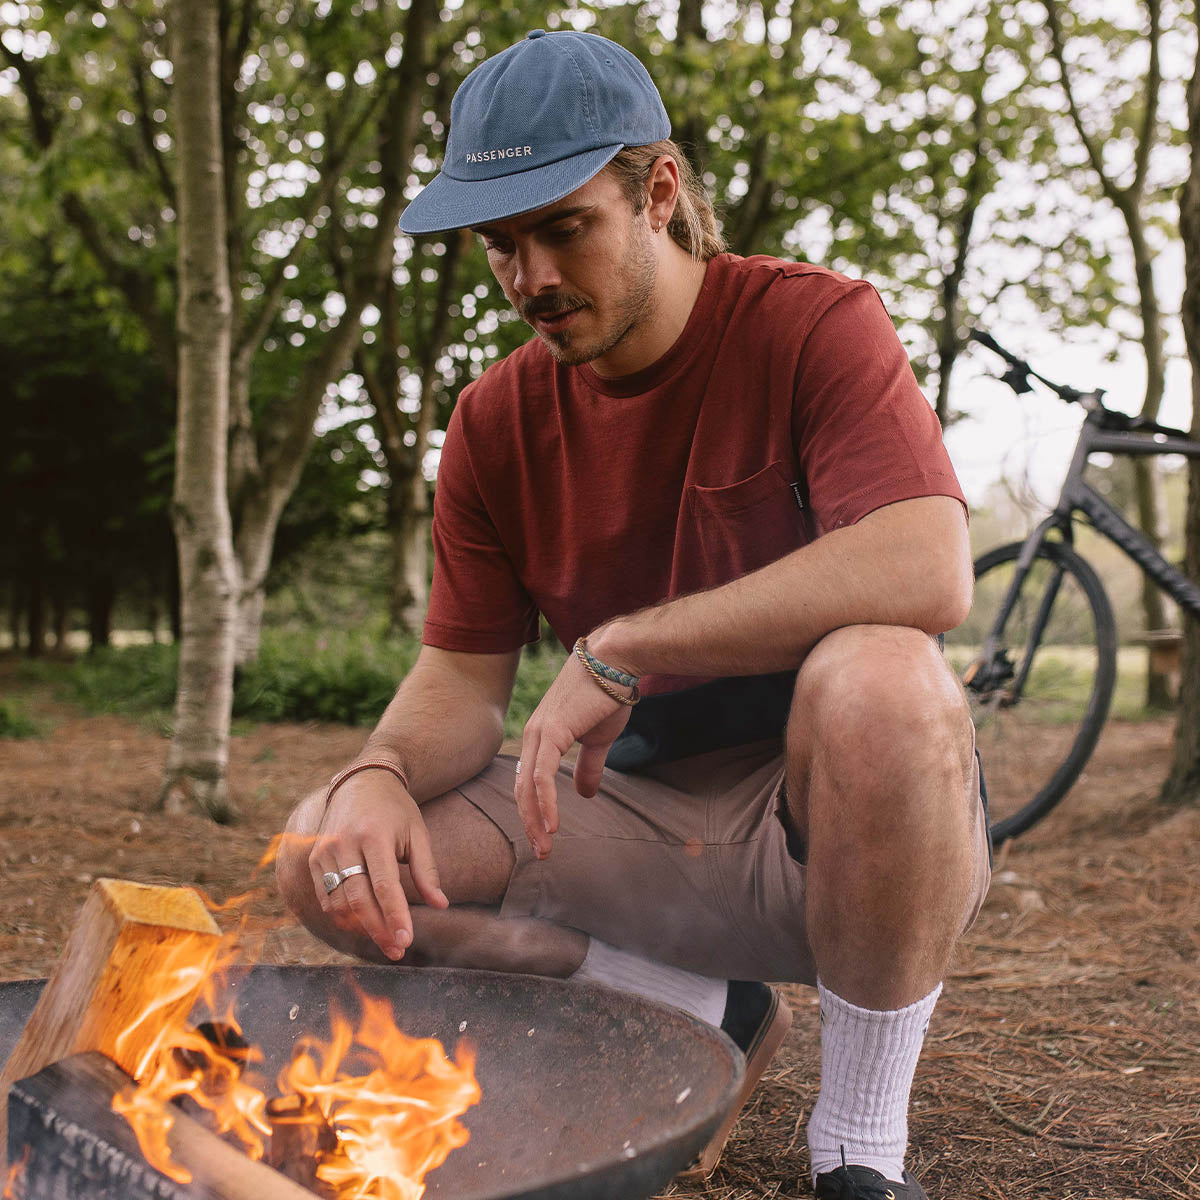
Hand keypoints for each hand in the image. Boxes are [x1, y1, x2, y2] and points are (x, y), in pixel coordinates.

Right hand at [308, 768, 448, 960]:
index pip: (385, 886)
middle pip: (359, 900)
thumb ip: (427, 870)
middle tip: (398, 950)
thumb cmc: (396, 809)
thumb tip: (441, 905)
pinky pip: (325, 897)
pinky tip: (363, 925)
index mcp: (374, 835)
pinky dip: (343, 916)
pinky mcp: (313, 857)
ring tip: (386, 940)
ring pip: (339, 904)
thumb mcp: (418, 832)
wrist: (362, 780)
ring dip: (361, 928)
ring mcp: (324, 850)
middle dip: (379, 930)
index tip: (407, 940)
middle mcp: (344, 843)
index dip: (395, 916)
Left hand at [516, 651, 632, 859]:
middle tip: (541, 852)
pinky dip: (546, 803)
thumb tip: (585, 795)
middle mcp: (533, 735)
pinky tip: (554, 825)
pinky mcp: (552, 732)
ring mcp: (539, 733)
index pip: (528, 782)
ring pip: (528, 787)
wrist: (616, 662)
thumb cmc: (607, 695)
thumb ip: (588, 766)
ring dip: (536, 820)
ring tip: (545, 846)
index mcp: (541, 736)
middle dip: (530, 823)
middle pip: (522, 789)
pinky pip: (542, 776)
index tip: (545, 838)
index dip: (534, 812)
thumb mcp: (597, 739)